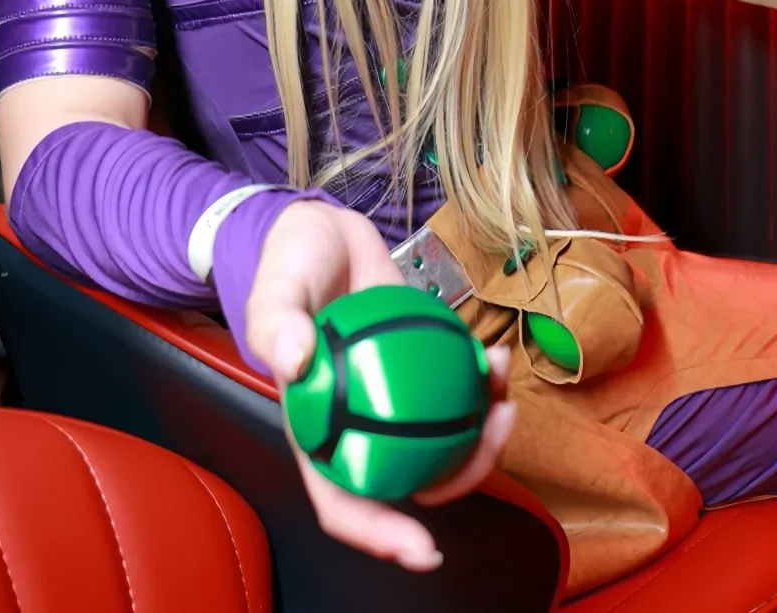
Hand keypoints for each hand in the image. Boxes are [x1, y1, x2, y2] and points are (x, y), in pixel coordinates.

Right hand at [245, 198, 515, 571]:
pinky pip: (455, 387)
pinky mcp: (420, 364)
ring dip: (484, 427)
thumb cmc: (289, 266)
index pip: (342, 500)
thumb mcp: (273, 288)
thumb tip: (294, 360)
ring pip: (444, 437)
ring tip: (503, 391)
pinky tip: (495, 355)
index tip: (425, 549)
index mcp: (317, 427)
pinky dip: (481, 379)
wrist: (321, 228)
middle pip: (412, 478)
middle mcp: (359, 422)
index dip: (380, 534)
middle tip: (495, 434)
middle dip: (463, 475)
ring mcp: (393, 395)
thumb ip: (276, 322)